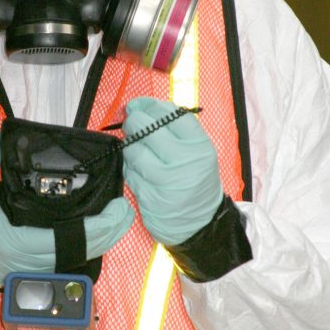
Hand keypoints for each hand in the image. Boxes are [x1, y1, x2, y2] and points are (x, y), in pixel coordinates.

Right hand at [0, 130, 133, 283]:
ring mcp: (30, 270)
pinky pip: (67, 262)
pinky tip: (100, 233)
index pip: (64, 240)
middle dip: (107, 234)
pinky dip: (85, 247)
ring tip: (119, 220)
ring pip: (75, 261)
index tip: (116, 211)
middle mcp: (27, 262)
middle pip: (78, 253)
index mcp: (15, 243)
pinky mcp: (32, 270)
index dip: (95, 229)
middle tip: (126, 212)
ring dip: (100, 242)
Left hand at [121, 97, 222, 244]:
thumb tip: (141, 108)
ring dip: (129, 147)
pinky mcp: (149, 196)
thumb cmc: (196, 183)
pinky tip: (138, 170)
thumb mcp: (197, 154)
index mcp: (200, 147)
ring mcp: (166, 181)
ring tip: (135, 149)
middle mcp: (185, 162)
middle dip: (133, 122)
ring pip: (134, 151)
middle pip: (147, 128)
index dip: (150, 105)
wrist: (201, 225)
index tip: (139, 105)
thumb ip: (174, 131)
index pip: (171, 114)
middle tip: (131, 124)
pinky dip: (129, 168)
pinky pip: (129, 172)